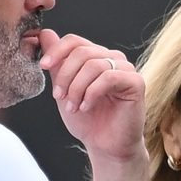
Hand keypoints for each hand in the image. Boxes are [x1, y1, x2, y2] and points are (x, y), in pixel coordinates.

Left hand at [36, 30, 143, 162]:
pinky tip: (86, 107)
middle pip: (82, 51)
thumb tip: (45, 34)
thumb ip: (57, 64)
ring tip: (73, 106)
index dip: (57, 51)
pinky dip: (92, 93)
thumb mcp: (64, 89)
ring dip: (77, 88)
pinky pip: (108, 77)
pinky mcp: (136, 82)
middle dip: (65, 75)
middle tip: (59, 96)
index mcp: (96, 57)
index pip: (75, 41)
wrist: (106, 145)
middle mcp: (113, 59)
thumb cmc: (88, 121)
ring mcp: (126, 69)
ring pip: (93, 65)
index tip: (43, 66)